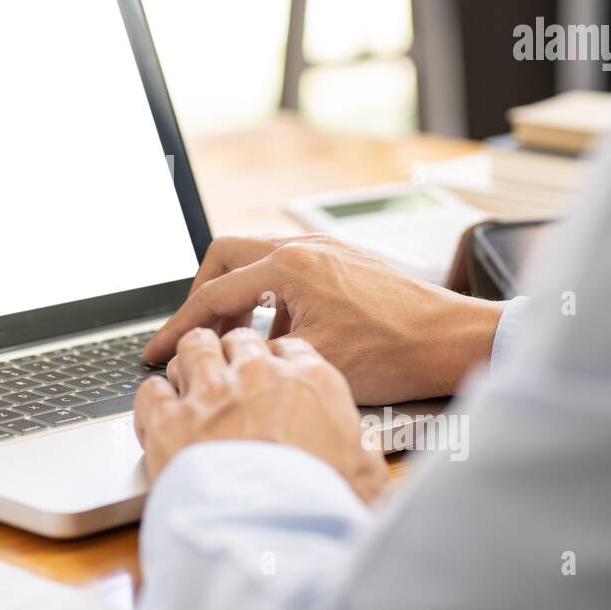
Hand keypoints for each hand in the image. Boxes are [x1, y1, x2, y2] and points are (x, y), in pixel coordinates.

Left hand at [134, 327, 389, 502]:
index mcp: (310, 382)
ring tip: (188, 385)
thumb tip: (364, 451)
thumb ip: (362, 451)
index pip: (288, 347)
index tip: (268, 373)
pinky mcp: (170, 420)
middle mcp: (257, 376)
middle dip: (229, 354)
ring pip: (192, 348)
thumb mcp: (366, 475)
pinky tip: (159, 416)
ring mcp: (211, 394)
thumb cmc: (321, 506)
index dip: (273, 360)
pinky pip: (153, 390)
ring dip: (189, 363)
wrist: (274, 535)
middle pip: (236, 340)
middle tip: (224, 378)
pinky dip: (154, 400)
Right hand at [142, 235, 503, 403]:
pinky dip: (267, 295)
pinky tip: (278, 332)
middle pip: (225, 256)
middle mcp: (303, 246)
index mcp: (290, 266)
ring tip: (234, 340)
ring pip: (255, 259)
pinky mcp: (341, 260)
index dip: (179, 327)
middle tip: (193, 335)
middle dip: (201, 296)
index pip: (214, 294)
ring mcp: (324, 249)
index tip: (156, 351)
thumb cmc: (394, 352)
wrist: (455, 339)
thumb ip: (254, 356)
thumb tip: (216, 362)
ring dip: (236, 296)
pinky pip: (285, 267)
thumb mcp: (311, 363)